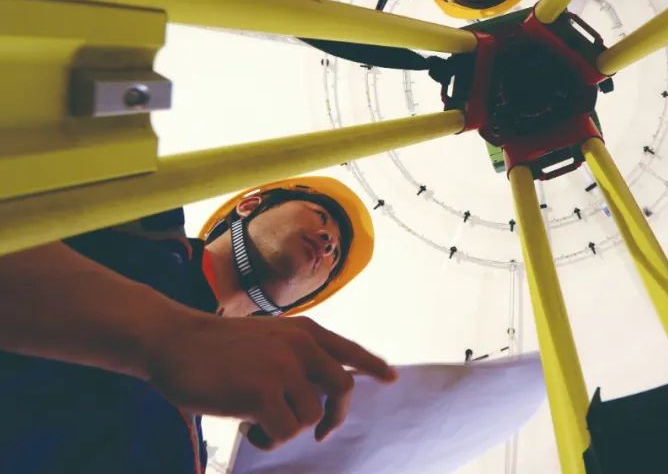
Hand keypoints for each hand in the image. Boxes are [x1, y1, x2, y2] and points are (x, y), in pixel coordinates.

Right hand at [142, 310, 395, 448]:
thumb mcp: (266, 337)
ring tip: (258, 420)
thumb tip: (321, 389)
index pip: (348, 350)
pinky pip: (285, 432)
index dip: (372, 365)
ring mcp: (284, 368)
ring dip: (287, 428)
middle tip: (320, 432)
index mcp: (303, 330)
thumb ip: (296, 353)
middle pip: (342, 389)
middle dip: (334, 417)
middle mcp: (301, 345)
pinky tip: (248, 428)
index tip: (391, 378)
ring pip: (310, 416)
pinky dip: (269, 439)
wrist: (173, 341)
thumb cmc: (214, 346)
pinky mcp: (263, 392)